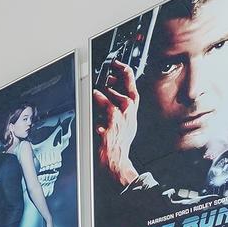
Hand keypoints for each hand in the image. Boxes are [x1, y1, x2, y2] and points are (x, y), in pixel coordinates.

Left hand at [93, 59, 142, 189]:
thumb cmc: (117, 145)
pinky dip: (100, 100)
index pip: (132, 87)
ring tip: (97, 91)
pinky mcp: (112, 125)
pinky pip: (106, 108)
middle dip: (116, 79)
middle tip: (107, 76)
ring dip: (106, 92)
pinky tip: (94, 96)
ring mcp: (121, 120)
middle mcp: (129, 114)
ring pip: (115, 98)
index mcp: (131, 112)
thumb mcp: (122, 124)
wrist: (116, 162)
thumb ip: (117, 109)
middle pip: (127, 89)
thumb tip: (105, 93)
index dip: (126, 72)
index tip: (118, 64)